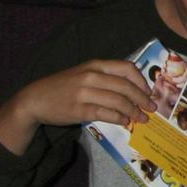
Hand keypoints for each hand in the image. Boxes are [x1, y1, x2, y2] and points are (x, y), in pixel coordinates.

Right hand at [0, 59, 154, 155]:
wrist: (35, 99)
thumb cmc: (63, 86)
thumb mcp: (84, 73)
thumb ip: (106, 77)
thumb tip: (133, 89)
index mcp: (95, 65)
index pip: (127, 68)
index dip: (142, 81)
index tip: (148, 92)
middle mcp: (91, 76)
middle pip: (126, 86)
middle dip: (142, 99)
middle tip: (151, 108)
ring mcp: (84, 93)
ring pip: (118, 101)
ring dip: (134, 111)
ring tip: (141, 118)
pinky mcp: (79, 109)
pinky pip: (106, 113)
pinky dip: (119, 118)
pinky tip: (124, 122)